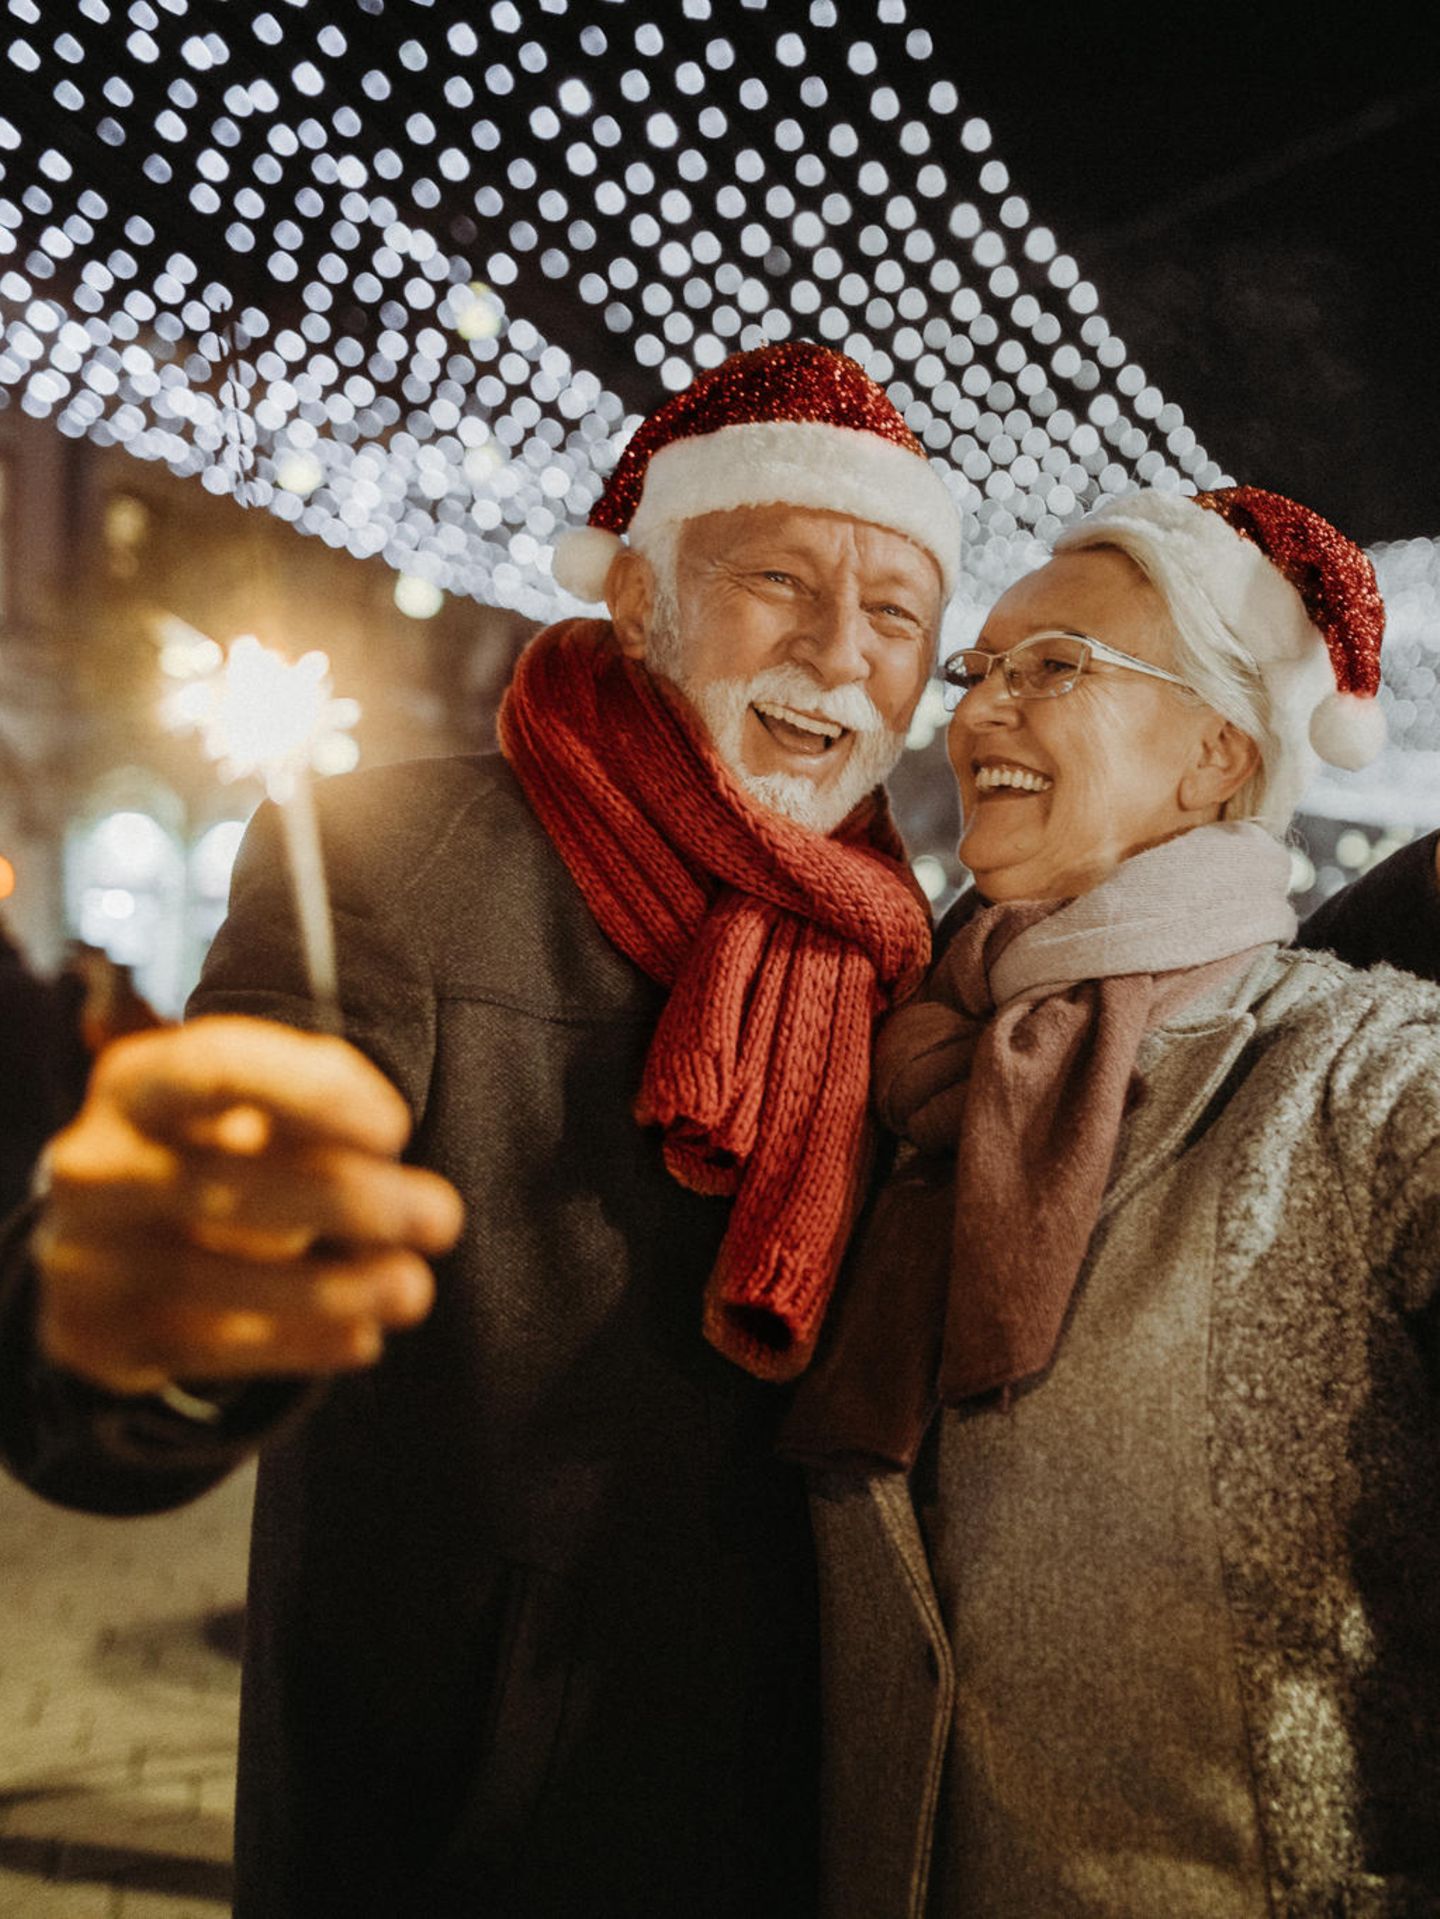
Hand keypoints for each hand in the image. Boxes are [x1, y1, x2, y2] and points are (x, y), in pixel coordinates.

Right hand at [32, 1016, 463, 1394]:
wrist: (102, 1246)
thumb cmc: (208, 1148)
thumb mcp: (242, 1103)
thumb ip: (307, 1097)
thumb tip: (382, 1139)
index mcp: (135, 1082)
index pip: (218, 1070)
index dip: (312, 1096)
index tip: (396, 1130)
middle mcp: (99, 1166)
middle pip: (230, 1184)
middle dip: (353, 1202)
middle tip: (442, 1218)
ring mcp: (91, 1258)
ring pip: (225, 1280)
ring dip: (339, 1288)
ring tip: (413, 1288)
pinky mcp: (105, 1338)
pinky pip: (216, 1347)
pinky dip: (300, 1344)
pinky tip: (362, 1338)